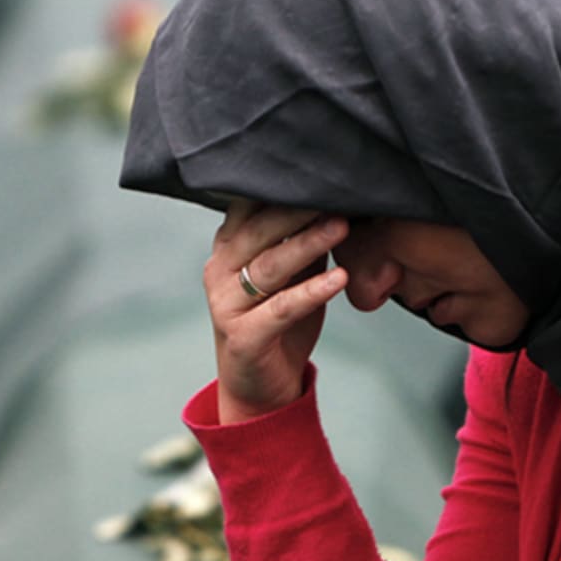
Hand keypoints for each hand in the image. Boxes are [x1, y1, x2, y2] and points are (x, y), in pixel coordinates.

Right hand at [205, 202, 350, 422]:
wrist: (261, 388)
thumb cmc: (277, 322)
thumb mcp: (291, 274)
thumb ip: (302, 240)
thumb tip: (337, 200)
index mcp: (228, 248)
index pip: (249, 206)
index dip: (281, 188)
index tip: (318, 172)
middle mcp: (219, 270)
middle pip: (259, 231)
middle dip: (299, 209)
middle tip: (336, 193)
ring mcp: (226, 303)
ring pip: (269, 266)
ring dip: (308, 243)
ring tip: (341, 226)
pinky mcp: (243, 336)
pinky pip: (280, 308)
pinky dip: (312, 292)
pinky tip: (339, 278)